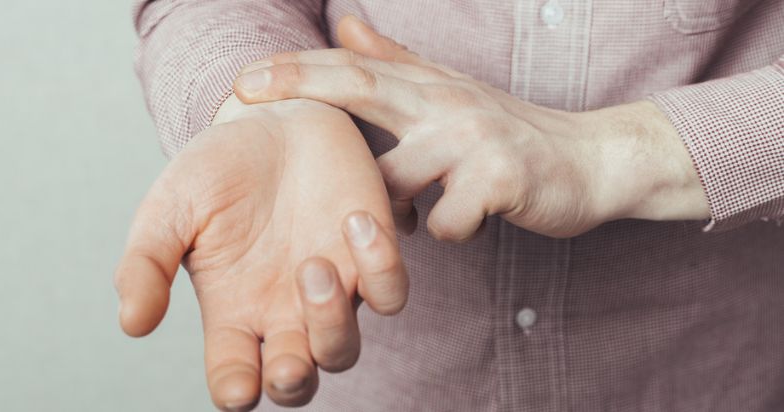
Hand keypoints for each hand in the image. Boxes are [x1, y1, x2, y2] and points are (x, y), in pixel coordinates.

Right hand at [114, 97, 407, 410]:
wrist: (272, 117)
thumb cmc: (217, 168)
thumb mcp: (169, 209)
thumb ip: (145, 264)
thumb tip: (132, 324)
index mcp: (231, 311)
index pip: (233, 376)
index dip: (236, 392)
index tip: (236, 387)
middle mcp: (282, 312)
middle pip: (296, 383)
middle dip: (293, 383)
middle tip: (287, 364)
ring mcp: (330, 288)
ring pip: (343, 350)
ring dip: (331, 322)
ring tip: (311, 265)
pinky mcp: (369, 255)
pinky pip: (389, 292)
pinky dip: (381, 268)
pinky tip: (354, 220)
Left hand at [233, 16, 709, 239]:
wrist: (593, 160)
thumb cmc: (509, 133)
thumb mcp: (450, 92)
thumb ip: (396, 63)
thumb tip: (346, 25)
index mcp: (428, 89)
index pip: (352, 68)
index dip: (296, 68)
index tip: (242, 79)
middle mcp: (445, 105)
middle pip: (361, 87)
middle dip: (299, 86)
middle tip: (244, 90)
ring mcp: (474, 140)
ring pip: (396, 180)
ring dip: (385, 209)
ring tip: (405, 217)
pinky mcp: (502, 181)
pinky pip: (447, 222)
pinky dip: (446, 231)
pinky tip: (464, 225)